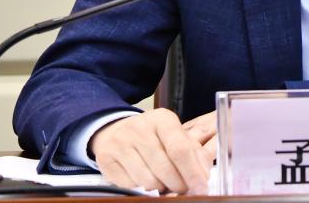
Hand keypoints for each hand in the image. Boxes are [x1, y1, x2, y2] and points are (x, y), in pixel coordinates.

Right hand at [90, 108, 210, 193]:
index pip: (180, 150)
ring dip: (160, 187)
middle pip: (165, 168)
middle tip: (182, 188)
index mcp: (162, 119)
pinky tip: (144, 177)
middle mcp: (139, 128)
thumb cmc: (152, 136)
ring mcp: (120, 143)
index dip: (192, 173)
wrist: (116, 131)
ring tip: (162, 181)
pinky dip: (141, 187)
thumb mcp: (174, 135)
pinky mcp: (106, 158)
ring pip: (148, 180)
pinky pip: (131, 185)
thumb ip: (192, 153)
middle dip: (178, 184)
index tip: (201, 188)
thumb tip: (202, 177)